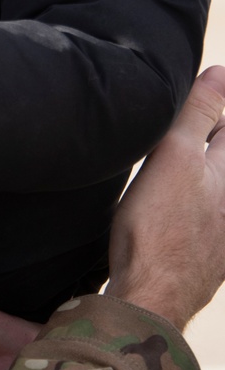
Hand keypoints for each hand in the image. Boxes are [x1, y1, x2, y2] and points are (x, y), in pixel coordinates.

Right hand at [107, 65, 224, 331]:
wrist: (152, 297)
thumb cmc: (159, 227)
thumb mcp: (175, 155)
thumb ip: (200, 113)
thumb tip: (221, 72)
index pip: (224, 129)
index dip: (213, 111)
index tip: (205, 95)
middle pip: (219, 162)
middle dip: (208, 144)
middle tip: (181, 136)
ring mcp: (224, 234)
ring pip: (214, 192)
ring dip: (202, 178)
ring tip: (181, 165)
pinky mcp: (211, 258)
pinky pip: (209, 221)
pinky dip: (198, 207)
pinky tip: (177, 210)